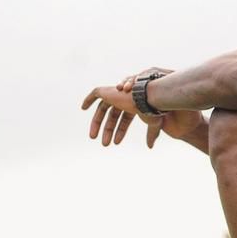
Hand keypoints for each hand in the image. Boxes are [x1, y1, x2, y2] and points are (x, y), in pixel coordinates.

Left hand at [81, 69, 203, 148]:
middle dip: (107, 130)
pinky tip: (83, 108)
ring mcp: (116, 94)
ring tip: (93, 137)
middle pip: (112, 116)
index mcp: (134, 105)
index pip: (124, 120)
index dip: (119, 131)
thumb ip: (151, 134)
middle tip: (104, 144)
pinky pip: (95, 93)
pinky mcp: (108, 90)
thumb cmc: (152, 109)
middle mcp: (124, 99)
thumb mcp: (153, 124)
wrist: (147, 97)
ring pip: (102, 110)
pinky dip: (88, 99)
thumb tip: (150, 147)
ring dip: (97, 124)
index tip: (115, 143)